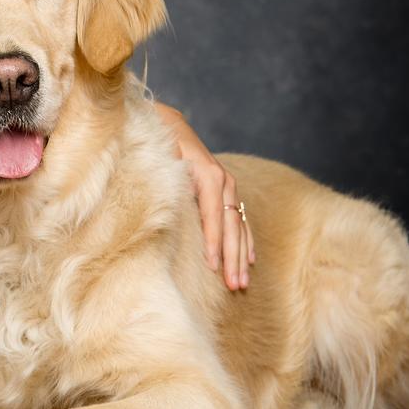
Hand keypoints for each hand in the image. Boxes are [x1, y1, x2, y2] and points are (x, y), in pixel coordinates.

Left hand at [154, 102, 254, 289]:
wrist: (167, 123)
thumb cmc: (158, 145)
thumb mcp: (161, 163)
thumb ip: (167, 185)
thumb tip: (163, 212)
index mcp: (208, 175)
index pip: (213, 217)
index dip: (213, 243)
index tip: (212, 267)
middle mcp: (223, 180)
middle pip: (231, 226)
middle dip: (232, 257)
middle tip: (234, 285)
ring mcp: (228, 185)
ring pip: (239, 226)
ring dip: (241, 256)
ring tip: (241, 283)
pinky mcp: (226, 189)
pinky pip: (240, 219)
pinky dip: (246, 240)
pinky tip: (250, 260)